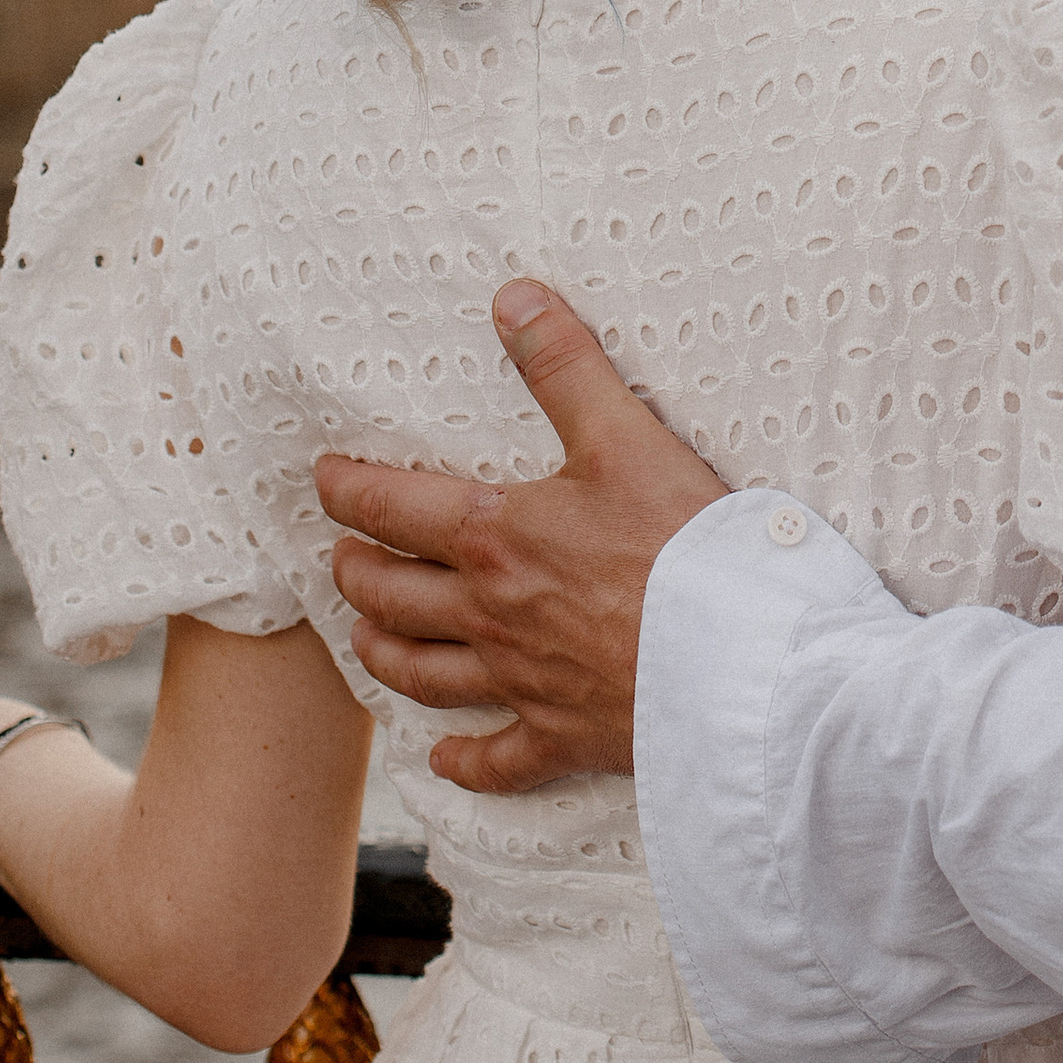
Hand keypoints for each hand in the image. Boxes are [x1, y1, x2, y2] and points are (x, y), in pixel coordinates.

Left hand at [317, 282, 728, 794]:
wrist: (738, 659)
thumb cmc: (683, 545)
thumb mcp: (625, 435)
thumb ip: (564, 366)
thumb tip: (511, 298)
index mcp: (497, 538)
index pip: (394, 509)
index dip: (350, 491)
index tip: (324, 478)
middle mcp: (492, 615)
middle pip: (394, 598)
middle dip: (358, 573)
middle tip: (342, 555)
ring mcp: (523, 683)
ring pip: (425, 676)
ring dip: (384, 655)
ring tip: (365, 638)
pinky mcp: (564, 738)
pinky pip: (497, 761)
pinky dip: (463, 764)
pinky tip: (443, 762)